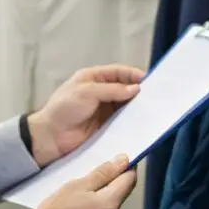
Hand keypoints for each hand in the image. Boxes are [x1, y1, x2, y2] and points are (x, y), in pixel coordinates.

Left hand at [28, 64, 144, 167]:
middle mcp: (101, 92)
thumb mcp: (86, 93)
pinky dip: (132, 121)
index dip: (133, 75)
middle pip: (125, 88)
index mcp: (93, 78)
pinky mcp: (106, 126)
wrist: (51, 136)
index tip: (150, 81)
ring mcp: (104, 110)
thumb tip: (136, 89)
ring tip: (154, 110)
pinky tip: (144, 123)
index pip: (118, 72)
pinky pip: (123, 121)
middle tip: (157, 96)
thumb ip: (111, 90)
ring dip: (137, 107)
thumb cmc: (64, 109)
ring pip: (126, 105)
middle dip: (139, 91)